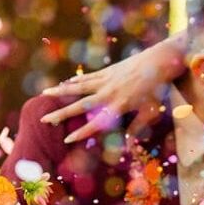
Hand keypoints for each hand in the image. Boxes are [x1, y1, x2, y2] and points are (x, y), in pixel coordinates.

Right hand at [39, 36, 186, 142]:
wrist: (159, 62)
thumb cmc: (157, 89)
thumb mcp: (150, 111)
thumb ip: (137, 126)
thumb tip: (128, 143)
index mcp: (118, 106)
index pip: (95, 123)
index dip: (81, 132)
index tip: (67, 140)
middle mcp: (108, 93)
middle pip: (79, 105)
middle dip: (61, 113)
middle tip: (44, 119)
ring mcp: (105, 80)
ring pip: (78, 87)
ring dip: (60, 91)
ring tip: (44, 94)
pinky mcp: (106, 71)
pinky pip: (87, 77)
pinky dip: (74, 81)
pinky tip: (63, 84)